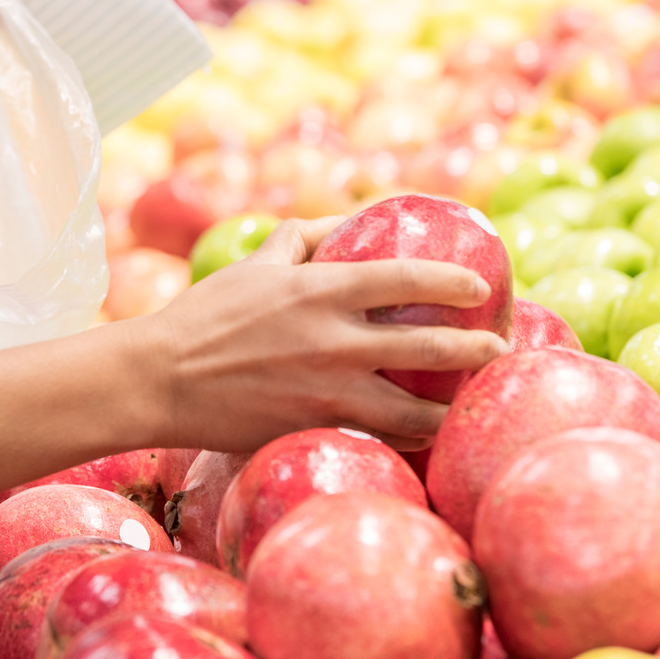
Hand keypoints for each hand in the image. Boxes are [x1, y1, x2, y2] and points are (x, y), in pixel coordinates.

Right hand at [137, 217, 509, 451]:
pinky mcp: (315, 427)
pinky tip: (426, 434)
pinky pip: (380, 436)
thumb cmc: (203, 317)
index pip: (408, 279)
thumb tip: (346, 222)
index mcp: (320, 290)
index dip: (455, 284)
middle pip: (430, 347)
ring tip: (472, 401)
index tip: (480, 288)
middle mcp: (334, 341)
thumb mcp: (253, 265)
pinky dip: (411, 436)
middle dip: (477, 349)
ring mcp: (327, 391)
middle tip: (499, 348)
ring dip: (453, 406)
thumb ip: (302, 239)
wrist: (160, 381)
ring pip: (416, 408)